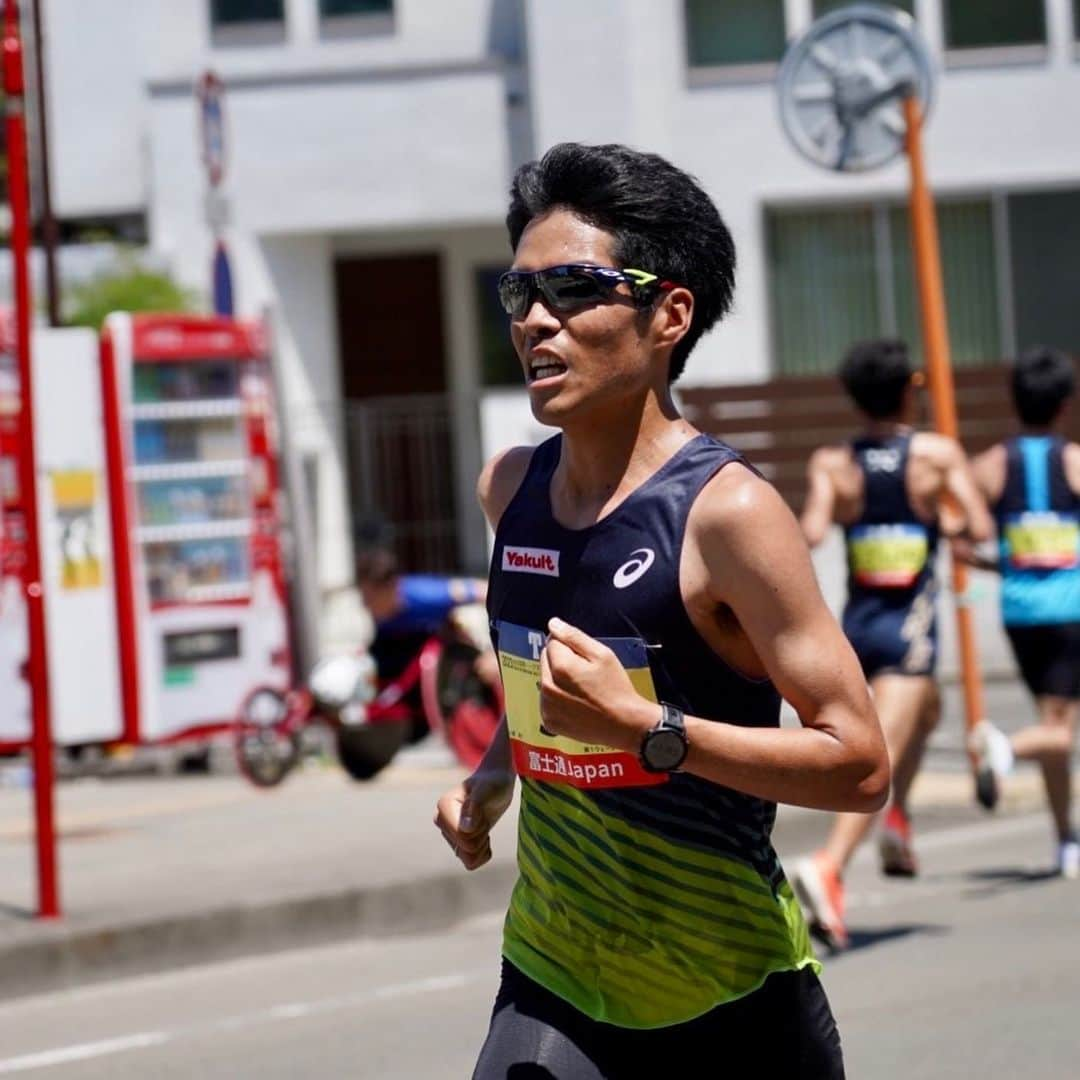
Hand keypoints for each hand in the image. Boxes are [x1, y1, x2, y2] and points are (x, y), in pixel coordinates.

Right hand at [433, 767, 514, 870]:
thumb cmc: (493, 783)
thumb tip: (466, 829)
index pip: (462, 835)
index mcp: (444, 806)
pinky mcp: (458, 844)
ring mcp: (449, 834)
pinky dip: (483, 853)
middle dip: (481, 835)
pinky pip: (471, 863)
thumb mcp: (487, 790)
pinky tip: (485, 835)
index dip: (479, 827)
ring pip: (468, 858)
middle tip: (484, 817)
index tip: (482, 810)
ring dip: (482, 844)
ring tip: (483, 824)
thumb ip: (476, 806)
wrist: (497, 784)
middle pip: (466, 848)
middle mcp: (441, 821)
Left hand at [538, 617, 656, 751]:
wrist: (624, 724)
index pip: (552, 642)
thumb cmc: (616, 687)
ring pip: (545, 680)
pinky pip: (547, 700)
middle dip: (561, 661)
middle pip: (546, 661)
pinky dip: (557, 698)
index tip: (584, 657)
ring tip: (582, 689)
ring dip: (557, 679)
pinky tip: (576, 702)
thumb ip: (574, 637)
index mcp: (560, 668)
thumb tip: (553, 624)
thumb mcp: (602, 654)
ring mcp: (546, 707)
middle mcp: (547, 687)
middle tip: (585, 672)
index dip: (568, 645)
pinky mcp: (549, 721)